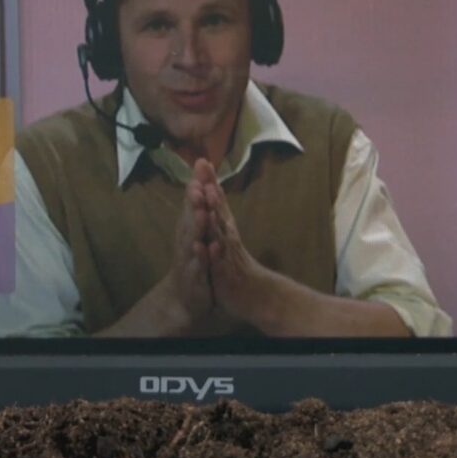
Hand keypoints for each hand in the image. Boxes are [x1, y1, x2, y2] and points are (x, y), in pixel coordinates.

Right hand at [164, 170, 214, 322]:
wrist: (183, 299)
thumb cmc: (192, 261)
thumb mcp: (196, 234)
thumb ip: (197, 208)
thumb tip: (200, 181)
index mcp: (189, 229)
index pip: (193, 203)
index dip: (197, 185)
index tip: (202, 166)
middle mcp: (186, 241)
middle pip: (190, 218)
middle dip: (194, 202)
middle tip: (198, 185)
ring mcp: (189, 259)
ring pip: (192, 240)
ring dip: (196, 227)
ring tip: (202, 212)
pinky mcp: (195, 277)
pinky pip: (199, 266)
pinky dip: (202, 256)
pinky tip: (207, 247)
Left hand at [199, 167, 275, 322]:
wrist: (254, 296)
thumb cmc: (238, 267)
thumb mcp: (226, 239)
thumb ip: (221, 217)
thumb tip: (215, 196)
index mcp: (225, 229)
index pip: (217, 202)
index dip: (210, 182)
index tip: (202, 161)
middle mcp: (227, 237)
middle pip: (219, 211)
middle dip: (211, 191)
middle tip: (205, 170)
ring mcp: (227, 254)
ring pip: (220, 232)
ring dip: (213, 215)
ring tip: (206, 197)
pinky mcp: (225, 273)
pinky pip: (218, 262)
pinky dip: (211, 254)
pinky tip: (205, 245)